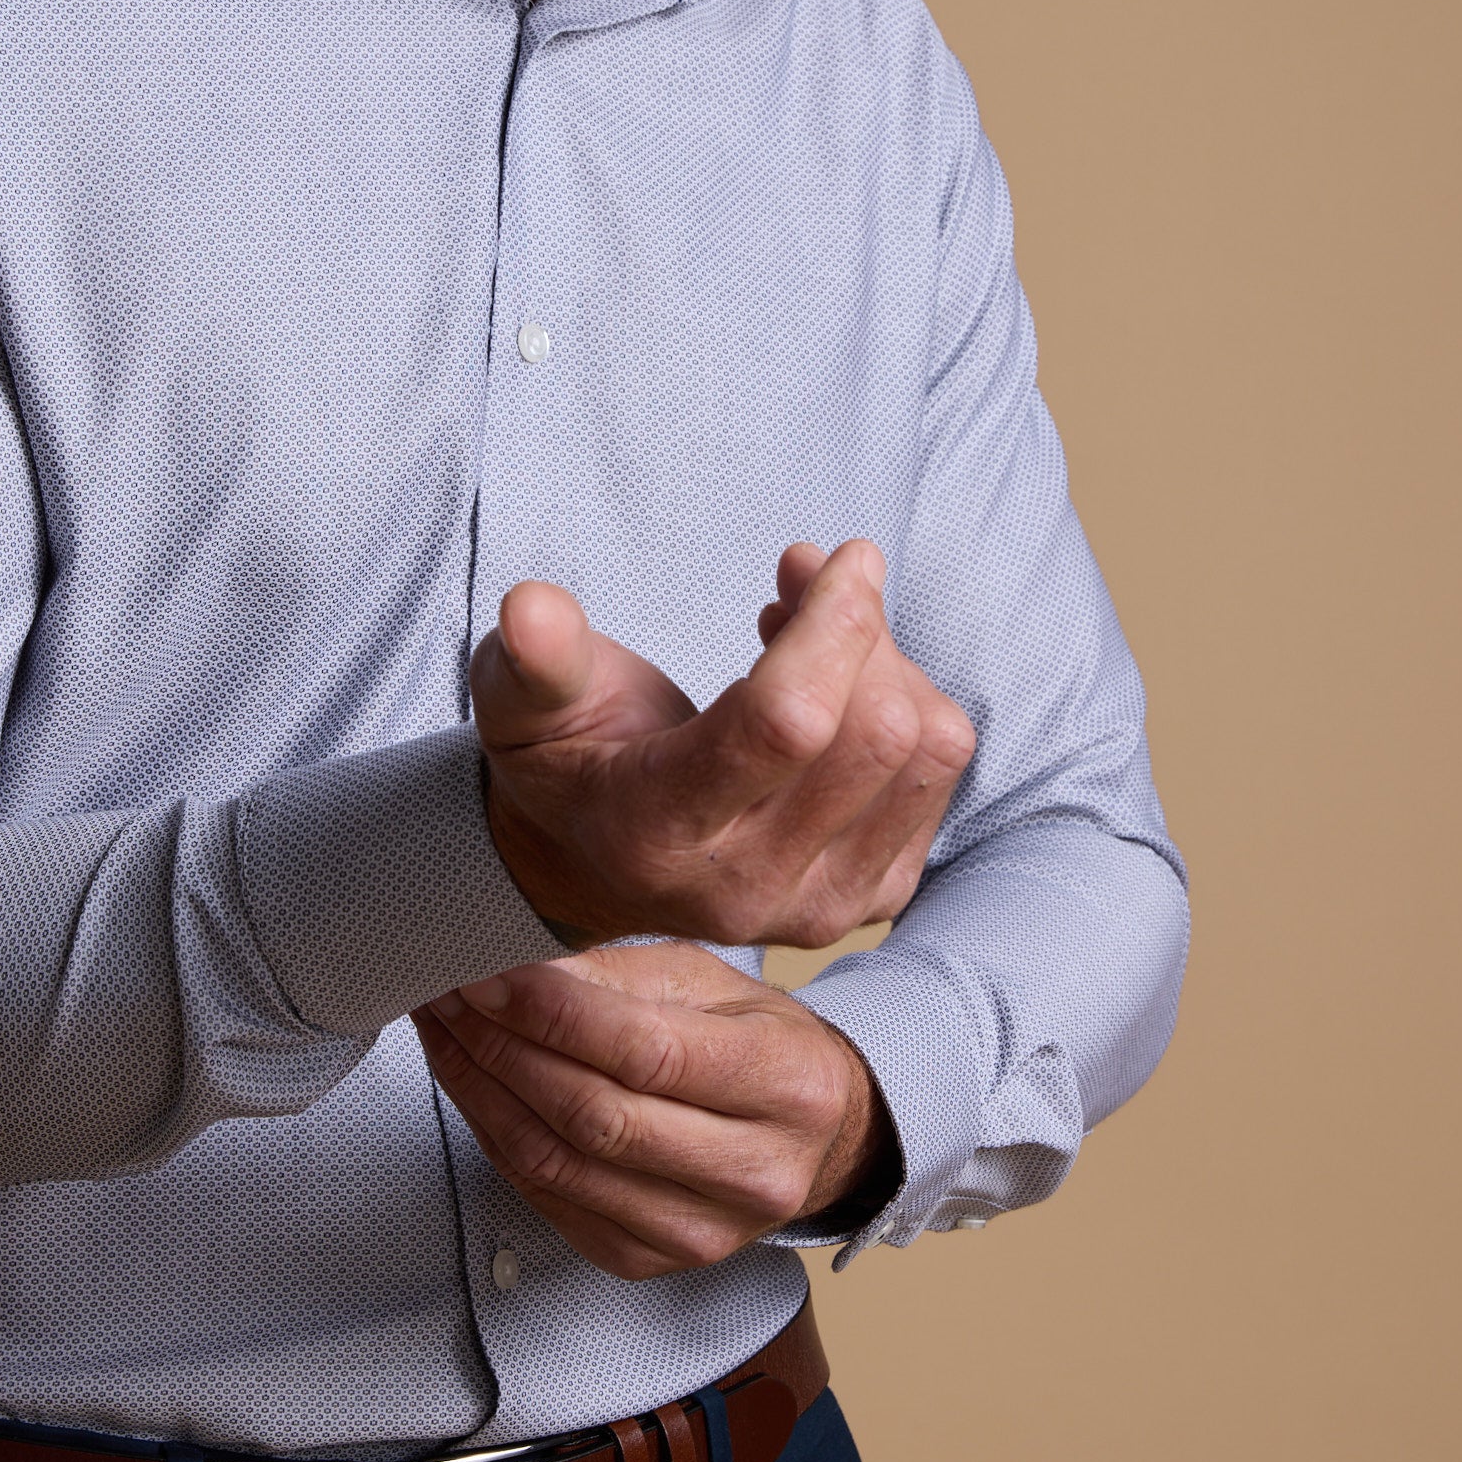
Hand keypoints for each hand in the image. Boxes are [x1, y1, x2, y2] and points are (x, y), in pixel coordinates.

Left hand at [413, 940, 899, 1281]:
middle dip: (502, 1047)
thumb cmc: (762, 1043)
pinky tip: (474, 1085)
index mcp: (785, 1083)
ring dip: (482, 1092)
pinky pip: (548, 1198)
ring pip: (559, 1164)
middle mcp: (753, 1172)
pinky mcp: (649, 1261)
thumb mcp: (716, 983)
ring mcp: (701, 1231)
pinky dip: (497, 1138)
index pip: (647, 1052)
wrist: (817, 1139)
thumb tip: (516, 965)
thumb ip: (622, 978)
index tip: (485, 972)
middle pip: (595, 1115)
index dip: (552, 1013)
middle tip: (445, 994)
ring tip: (444, 1032)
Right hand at [476, 539, 973, 948]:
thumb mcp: (522, 706)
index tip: (838, 557)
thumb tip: (531, 606)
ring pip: (924, 750)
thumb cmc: (566, 762)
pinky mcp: (871, 898)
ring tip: (819, 629)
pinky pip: (939, 776)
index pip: (786, 725)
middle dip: (860, 628)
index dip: (832, 624)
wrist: (593, 863)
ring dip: (890, 662)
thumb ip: (532, 659)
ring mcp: (817, 904)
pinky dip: (907, 706)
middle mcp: (747, 886)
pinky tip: (840, 689)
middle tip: (809, 576)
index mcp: (657, 833)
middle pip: (874, 731)